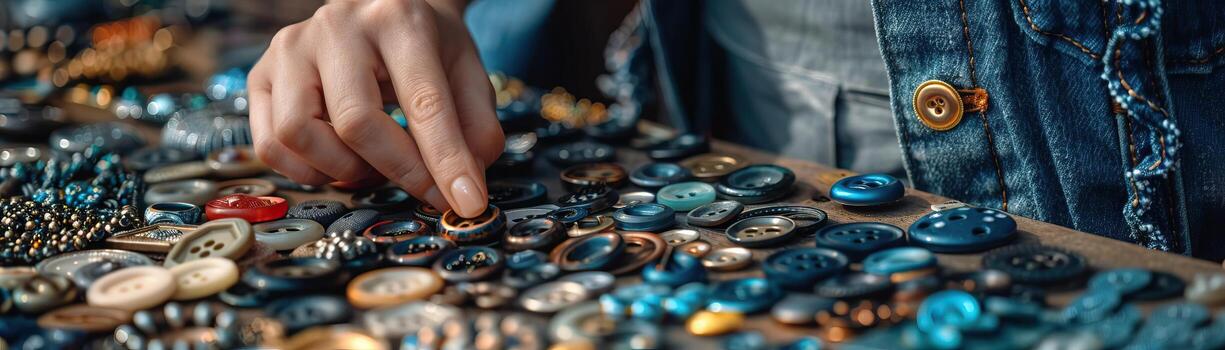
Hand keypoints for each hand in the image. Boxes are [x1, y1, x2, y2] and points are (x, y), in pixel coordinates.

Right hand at [248, 0, 504, 217]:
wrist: (381, 13)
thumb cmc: (427, 48)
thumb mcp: (467, 74)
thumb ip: (477, 128)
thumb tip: (464, 186)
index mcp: (398, 19)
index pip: (423, 101)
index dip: (446, 160)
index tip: (467, 203)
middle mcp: (337, 26)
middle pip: (356, 122)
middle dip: (399, 171)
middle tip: (426, 189)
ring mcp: (291, 48)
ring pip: (298, 134)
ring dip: (344, 170)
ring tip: (376, 163)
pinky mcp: (261, 73)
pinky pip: (270, 144)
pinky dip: (307, 171)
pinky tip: (341, 159)